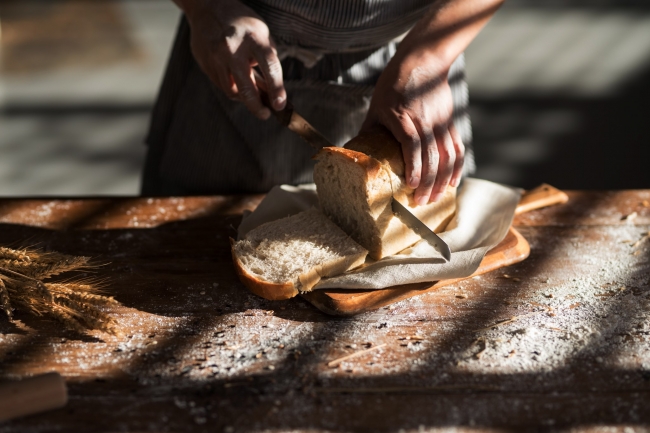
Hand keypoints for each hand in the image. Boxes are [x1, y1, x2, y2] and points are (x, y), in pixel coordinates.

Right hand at [184, 0, 285, 118]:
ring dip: (245, 98)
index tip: (280, 105)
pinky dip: (233, 88)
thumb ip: (268, 60)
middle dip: (257, 107)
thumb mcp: (262, 33)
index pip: (270, 66)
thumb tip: (271, 92)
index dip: (277, 89)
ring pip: (232, 90)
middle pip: (246, 87)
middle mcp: (232, 48)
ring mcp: (215, 57)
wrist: (207, 7)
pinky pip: (221, 85)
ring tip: (254, 98)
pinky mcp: (205, 63)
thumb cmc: (243, 24)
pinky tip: (238, 83)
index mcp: (252, 37)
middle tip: (266, 114)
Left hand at [362, 55, 463, 205]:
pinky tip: (453, 183)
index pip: (412, 145)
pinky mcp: (449, 122)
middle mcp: (424, 121)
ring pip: (447, 156)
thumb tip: (357, 155)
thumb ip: (370, 131)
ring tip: (436, 198)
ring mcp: (439, 122)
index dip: (414, 167)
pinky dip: (456, 167)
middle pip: (431, 156)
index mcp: (402, 118)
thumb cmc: (393, 84)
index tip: (411, 186)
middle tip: (421, 203)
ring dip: (443, 180)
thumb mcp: (376, 106)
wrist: (422, 61)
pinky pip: (456, 148)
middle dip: (428, 183)